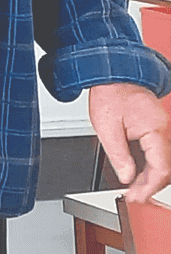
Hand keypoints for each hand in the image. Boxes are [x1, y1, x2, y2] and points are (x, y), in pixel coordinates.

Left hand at [89, 82, 170, 202]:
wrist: (111, 73)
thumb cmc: (109, 93)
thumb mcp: (106, 127)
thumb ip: (118, 155)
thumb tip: (127, 177)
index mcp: (155, 130)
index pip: (161, 168)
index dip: (150, 186)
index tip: (137, 197)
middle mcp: (163, 129)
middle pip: (165, 167)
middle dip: (151, 185)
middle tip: (134, 196)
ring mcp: (161, 128)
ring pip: (162, 160)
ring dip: (150, 176)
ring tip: (134, 188)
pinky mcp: (155, 126)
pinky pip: (157, 151)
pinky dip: (149, 164)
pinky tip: (137, 172)